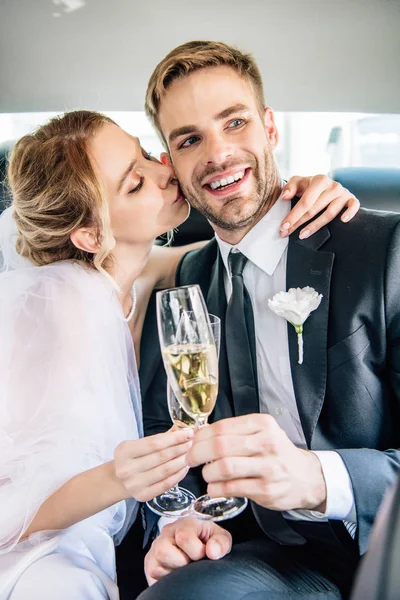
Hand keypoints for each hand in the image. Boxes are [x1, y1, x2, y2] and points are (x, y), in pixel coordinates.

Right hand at [113, 428, 193, 501]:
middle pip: (161, 456)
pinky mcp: (142, 496)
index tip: (189, 433)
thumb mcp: (139, 444)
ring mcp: (134, 484)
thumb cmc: (132, 458)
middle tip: (194, 443)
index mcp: (125, 451)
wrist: (117, 480)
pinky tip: (185, 468)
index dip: (174, 438)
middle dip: (181, 448)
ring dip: (182, 461)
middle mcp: (127, 468)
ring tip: (192, 454)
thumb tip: (181, 428)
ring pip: (165, 470)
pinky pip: (166, 484)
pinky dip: (178, 475)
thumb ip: (160, 437)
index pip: (155, 443)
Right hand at [144, 517, 231, 584]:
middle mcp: (166, 533)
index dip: (196, 552)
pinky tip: (175, 571)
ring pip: (156, 567)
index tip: (203, 554)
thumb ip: (221, 542)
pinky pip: (152, 576)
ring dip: (173, 572)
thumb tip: (212, 551)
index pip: (183, 538)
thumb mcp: (220, 538)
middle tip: (191, 562)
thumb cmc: (207, 540)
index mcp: (184, 524)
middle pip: (164, 552)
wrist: (197, 543)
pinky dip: (164, 578)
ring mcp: (155, 548)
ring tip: (184, 567)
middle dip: (182, 563)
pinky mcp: (150, 563)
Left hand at [187, 414, 326, 511]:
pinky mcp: (266, 489)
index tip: (192, 443)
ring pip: (224, 467)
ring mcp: (268, 467)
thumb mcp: (261, 433)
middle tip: (191, 459)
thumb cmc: (276, 453)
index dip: (200, 436)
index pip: (222, 427)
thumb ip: (233, 432)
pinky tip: (214, 487)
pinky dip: (216, 488)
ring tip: (206, 474)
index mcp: (262, 424)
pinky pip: (231, 488)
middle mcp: (267, 443)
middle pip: (220, 446)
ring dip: (207, 473)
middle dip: (198, 453)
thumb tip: (199, 433)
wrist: (305, 477)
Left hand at [280, 174, 359, 238]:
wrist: (326, 184)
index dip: (293, 215)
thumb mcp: (298, 182)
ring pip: (330, 213)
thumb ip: (290, 187)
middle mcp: (333, 186)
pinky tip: (343, 221)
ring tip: (302, 235)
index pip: (305, 201)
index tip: (283, 226)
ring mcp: (343, 193)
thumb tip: (285, 196)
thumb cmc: (310, 186)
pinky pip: (353, 206)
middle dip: (299, 222)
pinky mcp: (352, 199)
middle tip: (286, 233)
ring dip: (315, 226)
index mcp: (319, 180)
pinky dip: (350, 213)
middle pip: (315, 209)